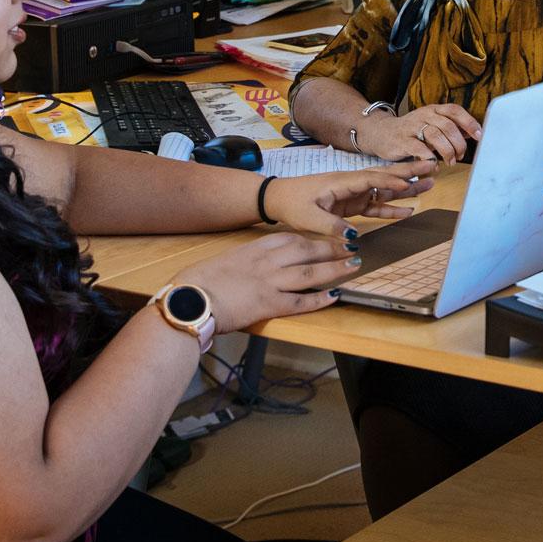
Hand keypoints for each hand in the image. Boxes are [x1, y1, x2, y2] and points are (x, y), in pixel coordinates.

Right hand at [174, 232, 360, 331]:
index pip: (289, 238)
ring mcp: (270, 283)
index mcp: (253, 249)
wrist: (188, 300)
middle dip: (332, 248)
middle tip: (351, 247)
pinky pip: (301, 302)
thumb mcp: (223, 262)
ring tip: (354, 266)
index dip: (311, 237)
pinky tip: (335, 296)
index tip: (326, 236)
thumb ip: (243, 261)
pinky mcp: (269, 305)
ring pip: (311, 274)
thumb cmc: (197, 282)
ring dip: (335, 269)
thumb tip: (251, 267)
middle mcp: (266, 262)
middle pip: (307, 251)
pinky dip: (320, 299)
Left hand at [264, 161, 437, 237]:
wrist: (280, 198)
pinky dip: (392, 208)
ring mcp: (354, 194)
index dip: (389, 180)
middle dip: (409, 171)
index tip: (408, 181)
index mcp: (341, 182)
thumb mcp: (308, 217)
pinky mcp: (353, 204)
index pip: (370, 179)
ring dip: (407, 188)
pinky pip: (376, 205)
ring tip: (429, 184)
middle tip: (432, 165)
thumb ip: (331, 226)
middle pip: (385, 176)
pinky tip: (408, 210)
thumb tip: (353, 237)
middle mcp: (352, 184)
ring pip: (386, 189)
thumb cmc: (292, 202)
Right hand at [359, 103, 482, 163]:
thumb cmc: (412, 132)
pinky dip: (429, 158)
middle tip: (461, 156)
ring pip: (435, 135)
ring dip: (447, 151)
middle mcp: (424, 115)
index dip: (469, 122)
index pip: (455, 110)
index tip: (479, 136)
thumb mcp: (432, 125)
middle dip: (458, 143)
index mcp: (434, 110)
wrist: (381, 133)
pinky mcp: (402, 140)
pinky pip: (419, 148)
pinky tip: (433, 165)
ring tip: (450, 162)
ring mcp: (412, 126)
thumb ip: (451, 128)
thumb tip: (474, 133)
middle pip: (447, 126)